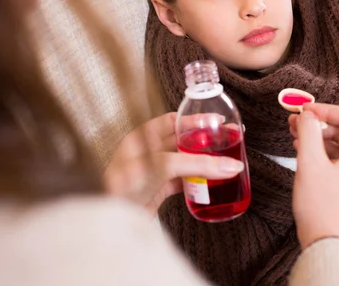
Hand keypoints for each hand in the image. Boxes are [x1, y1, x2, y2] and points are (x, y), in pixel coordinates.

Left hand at [104, 112, 243, 213]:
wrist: (109, 217)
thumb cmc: (123, 185)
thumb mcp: (163, 165)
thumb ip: (197, 165)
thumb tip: (229, 166)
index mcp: (143, 136)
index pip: (173, 121)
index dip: (195, 120)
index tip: (216, 120)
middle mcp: (148, 151)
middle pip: (183, 141)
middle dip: (205, 141)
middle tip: (227, 140)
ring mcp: (154, 171)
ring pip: (185, 163)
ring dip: (204, 163)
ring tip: (225, 161)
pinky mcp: (158, 190)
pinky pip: (183, 182)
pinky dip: (197, 183)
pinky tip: (210, 183)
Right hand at [289, 103, 338, 248]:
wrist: (329, 248)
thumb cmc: (320, 208)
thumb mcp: (309, 162)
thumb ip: (307, 131)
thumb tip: (306, 114)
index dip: (327, 110)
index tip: (305, 111)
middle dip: (320, 126)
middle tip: (295, 124)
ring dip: (322, 141)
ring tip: (297, 139)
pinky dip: (329, 158)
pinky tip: (309, 157)